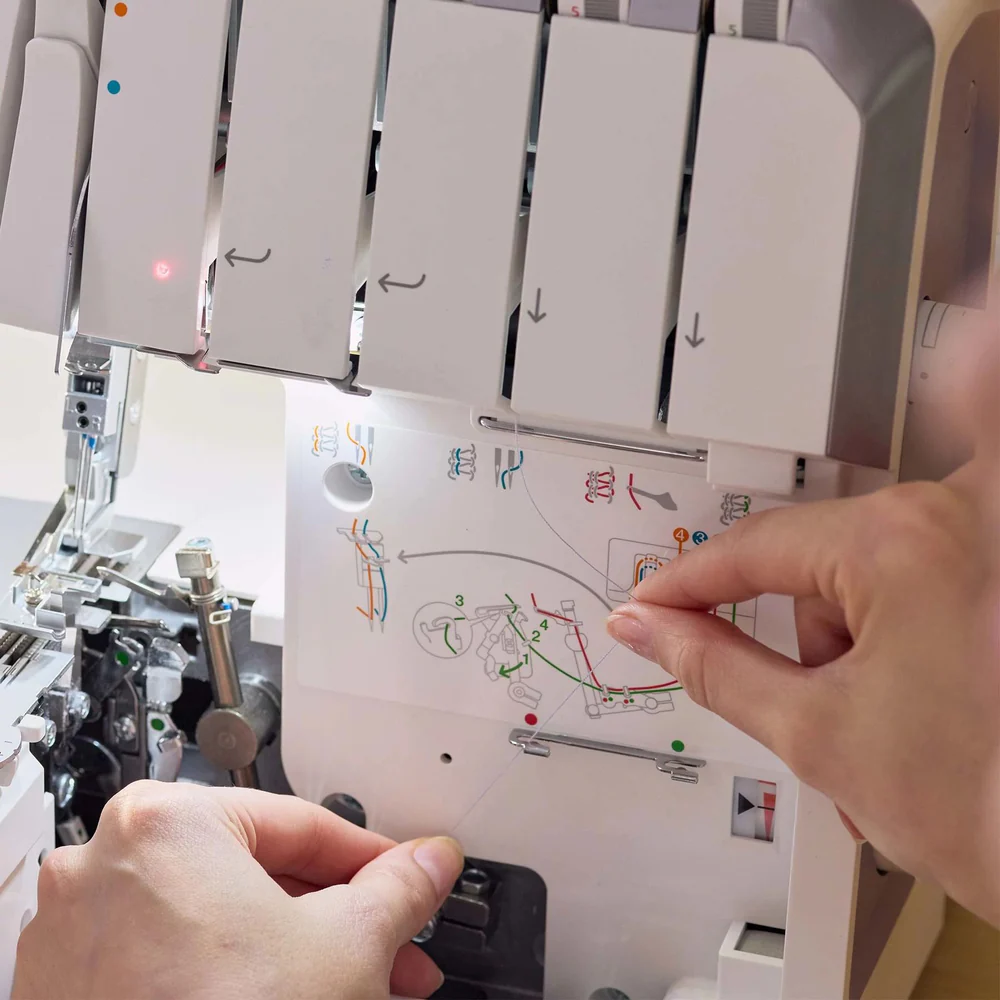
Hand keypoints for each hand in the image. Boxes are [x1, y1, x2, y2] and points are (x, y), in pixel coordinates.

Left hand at [13, 781, 463, 998]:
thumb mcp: (349, 946)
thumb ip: (397, 888)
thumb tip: (426, 862)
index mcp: (163, 823)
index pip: (300, 823)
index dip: (370, 859)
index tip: (403, 878)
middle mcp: (101, 867)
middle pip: (257, 876)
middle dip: (335, 919)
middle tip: (389, 947)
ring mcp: (73, 937)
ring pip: (216, 921)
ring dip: (290, 950)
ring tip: (350, 986)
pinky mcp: (68, 992)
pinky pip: (172, 961)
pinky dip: (230, 975)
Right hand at [607, 311, 998, 925]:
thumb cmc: (998, 810)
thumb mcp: (819, 734)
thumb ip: (716, 668)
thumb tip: (653, 629)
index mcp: (905, 538)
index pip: (754, 546)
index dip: (687, 584)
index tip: (652, 604)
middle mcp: (964, 514)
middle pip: (819, 572)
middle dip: (812, 652)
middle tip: (834, 720)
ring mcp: (993, 540)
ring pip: (870, 589)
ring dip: (862, 659)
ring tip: (902, 735)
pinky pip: (920, 590)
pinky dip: (906, 646)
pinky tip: (935, 712)